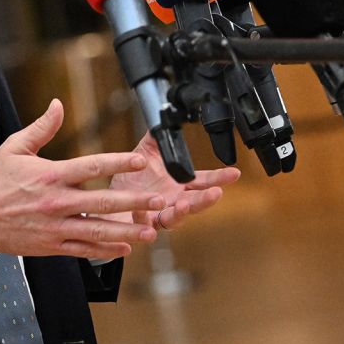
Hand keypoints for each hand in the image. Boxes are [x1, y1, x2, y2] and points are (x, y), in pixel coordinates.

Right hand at [0, 100, 166, 260]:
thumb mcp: (15, 147)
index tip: (139, 161)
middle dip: (134, 202)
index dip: (118, 163)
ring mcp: (55, 227)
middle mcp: (56, 202)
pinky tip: (124, 248)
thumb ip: (42, 127)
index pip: (92, 167)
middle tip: (158, 200)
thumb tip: (58, 104)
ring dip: (126, 231)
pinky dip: (104, 250)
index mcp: (50, 175)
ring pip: (97, 231)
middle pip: (103, 202)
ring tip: (150, 231)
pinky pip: (83, 249)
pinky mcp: (50, 245)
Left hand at [108, 132, 240, 232]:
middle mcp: (173, 201)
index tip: (234, 173)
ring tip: (183, 205)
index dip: (219, 178)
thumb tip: (165, 118)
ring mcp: (159, 214)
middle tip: (216, 192)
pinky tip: (144, 212)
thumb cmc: (130, 178)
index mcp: (178, 184)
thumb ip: (156, 138)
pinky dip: (146, 219)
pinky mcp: (142, 225)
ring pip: (176, 218)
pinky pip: (146, 224)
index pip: (203, 181)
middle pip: (195, 202)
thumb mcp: (144, 153)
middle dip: (207, 199)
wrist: (109, 199)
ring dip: (182, 213)